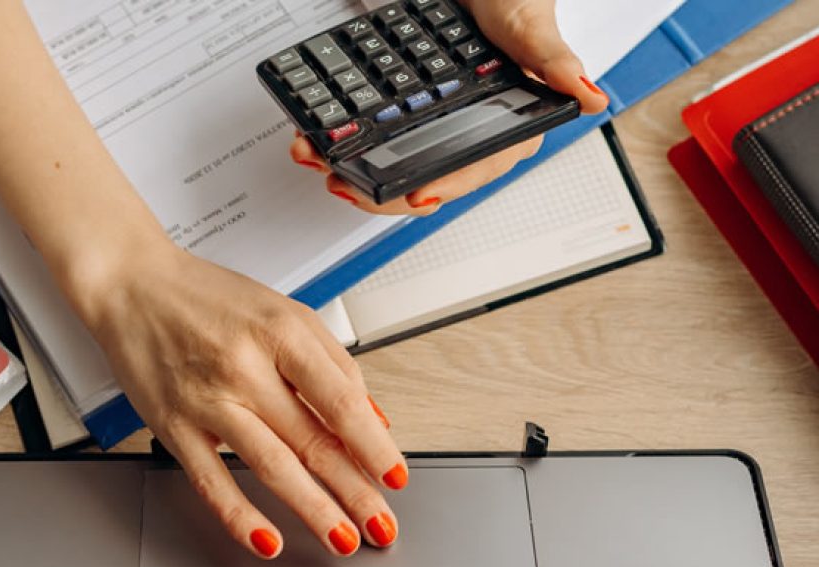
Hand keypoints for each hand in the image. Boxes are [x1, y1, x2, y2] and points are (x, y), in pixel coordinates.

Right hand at [83, 243, 406, 558]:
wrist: (133, 286)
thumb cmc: (209, 298)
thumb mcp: (284, 311)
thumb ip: (332, 363)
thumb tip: (371, 418)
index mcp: (281, 333)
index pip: (340, 400)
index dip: (373, 445)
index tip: (395, 476)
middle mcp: (245, 367)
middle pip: (312, 440)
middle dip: (355, 491)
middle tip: (381, 525)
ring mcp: (208, 400)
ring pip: (271, 466)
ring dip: (313, 510)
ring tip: (343, 539)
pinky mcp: (174, 426)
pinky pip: (211, 480)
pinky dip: (240, 516)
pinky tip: (267, 540)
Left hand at [288, 0, 608, 215]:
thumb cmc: (512, 0)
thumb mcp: (531, 24)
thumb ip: (556, 62)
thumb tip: (591, 97)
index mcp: (512, 127)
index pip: (477, 170)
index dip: (445, 187)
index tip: (414, 197)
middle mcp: (475, 136)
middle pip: (429, 180)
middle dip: (384, 189)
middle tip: (347, 184)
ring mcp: (442, 129)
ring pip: (400, 168)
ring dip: (359, 173)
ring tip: (326, 168)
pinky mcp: (414, 118)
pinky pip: (383, 143)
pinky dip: (352, 147)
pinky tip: (324, 147)